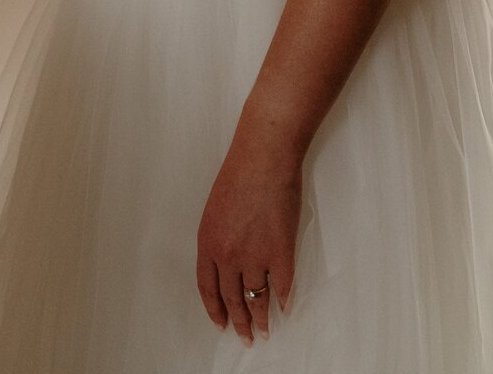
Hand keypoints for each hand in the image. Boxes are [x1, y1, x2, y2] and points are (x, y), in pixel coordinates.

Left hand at [196, 120, 300, 343]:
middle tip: (246, 337)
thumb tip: (229, 263)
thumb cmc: (240, 173)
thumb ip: (219, 238)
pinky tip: (285, 307)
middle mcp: (227, 255)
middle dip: (239, 322)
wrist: (264, 155)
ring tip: (265, 331)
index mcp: (208, 243)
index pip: (207, 288)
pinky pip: (283, 285)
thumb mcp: (216, 209)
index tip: (221, 324)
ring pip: (256, 298)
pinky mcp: (280, 250)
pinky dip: (284, 299)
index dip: (215, 310)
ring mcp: (255, 255)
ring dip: (261, 319)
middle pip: (232, 299)